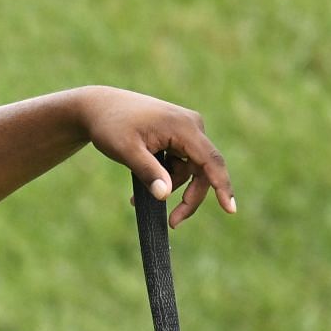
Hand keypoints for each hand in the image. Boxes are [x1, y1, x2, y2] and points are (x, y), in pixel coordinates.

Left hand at [80, 87, 236, 228]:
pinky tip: (143, 187)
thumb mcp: (126, 151)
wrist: (100, 107)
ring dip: (170, 188)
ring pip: (191, 170)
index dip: (222, 186)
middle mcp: (192, 126)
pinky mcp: (178, 136)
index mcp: (184, 127)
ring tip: (135, 201)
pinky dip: (165, 178)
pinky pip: (180, 163)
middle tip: (173, 222)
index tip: (230, 210)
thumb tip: (165, 195)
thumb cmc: (111, 126)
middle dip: (189, 197)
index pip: (211, 161)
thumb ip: (148, 172)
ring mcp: (187, 130)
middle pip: (203, 171)